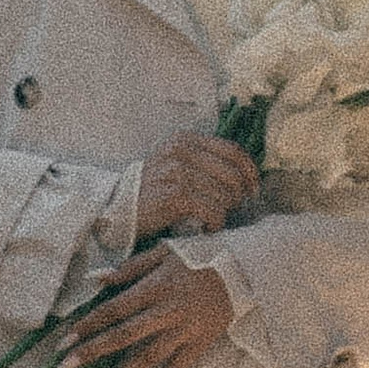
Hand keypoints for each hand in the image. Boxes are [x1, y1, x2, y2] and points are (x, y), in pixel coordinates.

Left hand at [52, 245, 236, 367]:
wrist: (247, 269)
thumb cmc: (201, 256)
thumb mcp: (165, 252)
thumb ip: (131, 267)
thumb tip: (97, 279)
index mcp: (155, 287)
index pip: (114, 309)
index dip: (87, 325)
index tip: (63, 341)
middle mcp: (167, 311)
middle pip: (124, 335)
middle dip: (92, 353)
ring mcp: (184, 329)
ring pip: (148, 357)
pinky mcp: (201, 342)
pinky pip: (180, 367)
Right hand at [137, 133, 259, 239]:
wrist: (115, 209)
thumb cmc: (150, 192)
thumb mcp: (174, 166)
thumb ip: (203, 163)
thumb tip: (244, 176)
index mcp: (184, 140)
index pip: (233, 150)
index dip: (250, 171)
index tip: (253, 189)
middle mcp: (180, 151)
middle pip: (232, 173)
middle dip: (239, 196)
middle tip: (233, 209)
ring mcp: (176, 172)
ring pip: (224, 194)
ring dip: (224, 212)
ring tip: (214, 219)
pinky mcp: (174, 195)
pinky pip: (212, 210)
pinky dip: (215, 222)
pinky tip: (208, 227)